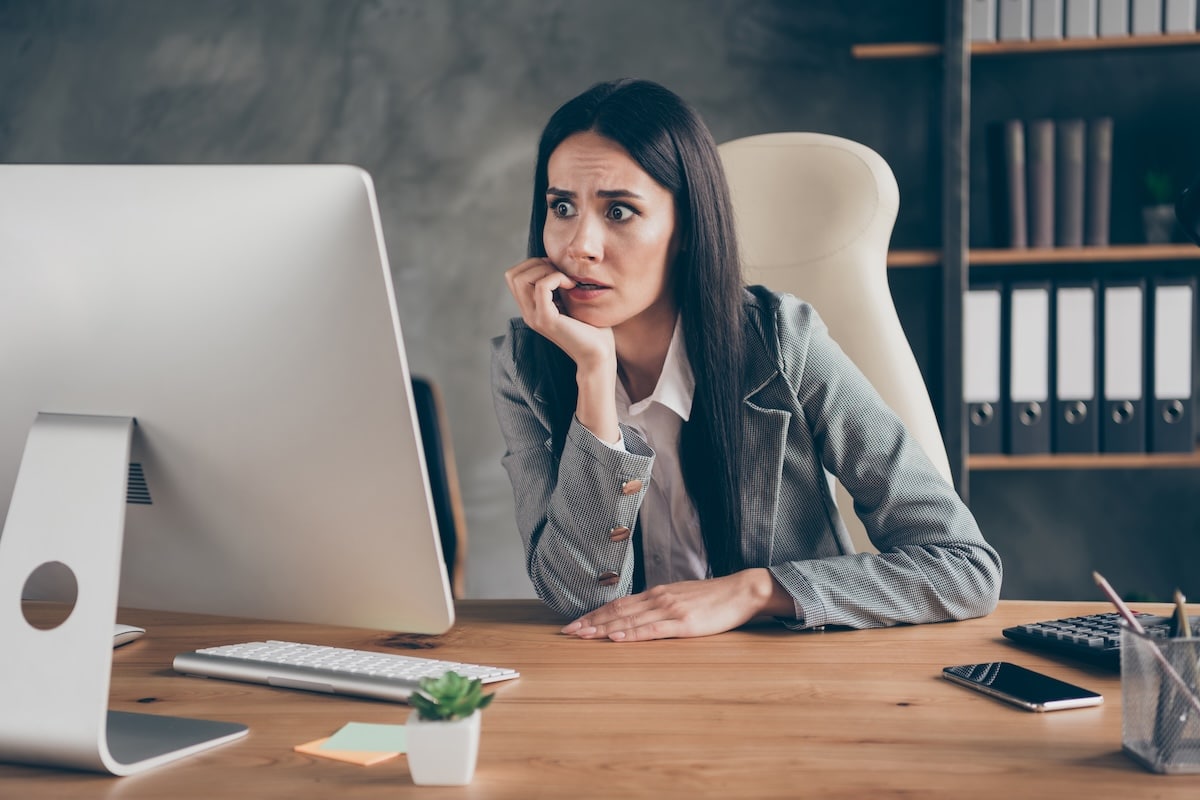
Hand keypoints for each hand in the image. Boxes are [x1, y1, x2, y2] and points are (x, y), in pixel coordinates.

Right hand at [504, 258, 614, 371]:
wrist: (599, 355)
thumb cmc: (592, 328)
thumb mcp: (571, 300)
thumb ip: (559, 285)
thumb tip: (554, 261)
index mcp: (531, 308)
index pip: (513, 276)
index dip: (533, 265)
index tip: (557, 270)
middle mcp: (528, 313)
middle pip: (513, 275)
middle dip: (537, 264)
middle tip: (561, 273)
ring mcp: (535, 317)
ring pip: (521, 278)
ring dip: (545, 270)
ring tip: (566, 279)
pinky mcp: (546, 320)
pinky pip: (541, 286)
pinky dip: (557, 278)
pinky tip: (572, 286)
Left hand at [561, 569, 794, 641]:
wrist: (741, 591)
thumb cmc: (713, 598)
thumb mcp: (681, 597)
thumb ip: (660, 605)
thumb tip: (639, 614)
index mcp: (657, 594)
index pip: (618, 604)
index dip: (595, 614)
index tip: (575, 624)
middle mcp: (658, 599)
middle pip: (617, 612)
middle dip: (590, 622)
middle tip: (567, 632)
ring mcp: (670, 610)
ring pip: (629, 620)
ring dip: (603, 629)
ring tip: (583, 636)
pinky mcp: (684, 624)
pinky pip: (653, 630)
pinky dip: (632, 635)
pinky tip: (617, 638)